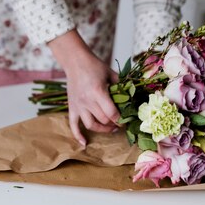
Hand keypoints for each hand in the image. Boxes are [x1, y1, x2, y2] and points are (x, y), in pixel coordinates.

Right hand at [49, 30, 119, 145]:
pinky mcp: (72, 107)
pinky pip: (73, 125)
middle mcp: (87, 101)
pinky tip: (84, 144)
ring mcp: (78, 106)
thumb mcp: (111, 74)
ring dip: (102, 130)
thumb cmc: (94, 66)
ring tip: (111, 129)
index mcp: (98, 92)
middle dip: (115, 124)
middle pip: (103, 120)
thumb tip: (133, 96)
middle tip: (122, 123)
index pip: (112, 113)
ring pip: (91, 125)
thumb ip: (122, 86)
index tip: (127, 120)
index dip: (121, 120)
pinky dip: (78, 136)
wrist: (75, 61)